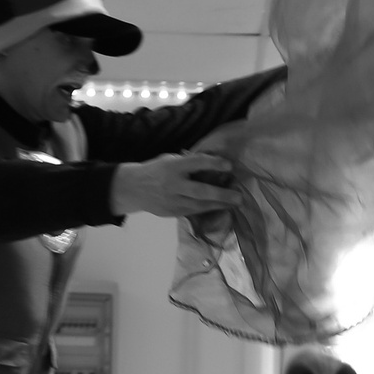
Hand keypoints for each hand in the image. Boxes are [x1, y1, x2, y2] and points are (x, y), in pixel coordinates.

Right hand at [110, 153, 238, 217]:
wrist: (133, 188)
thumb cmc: (156, 170)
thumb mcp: (169, 160)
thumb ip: (188, 162)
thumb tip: (212, 162)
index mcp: (173, 167)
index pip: (196, 163)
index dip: (213, 163)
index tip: (229, 165)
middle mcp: (173, 185)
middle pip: (201, 191)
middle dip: (222, 195)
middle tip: (240, 197)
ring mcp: (172, 201)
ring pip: (199, 205)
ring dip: (219, 204)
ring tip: (235, 203)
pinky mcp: (172, 212)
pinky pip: (193, 212)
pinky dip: (208, 209)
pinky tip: (220, 207)